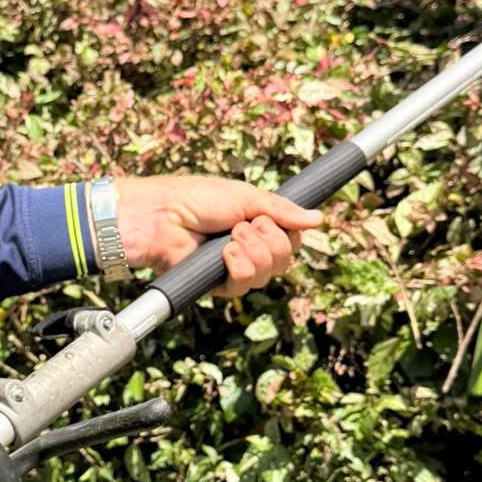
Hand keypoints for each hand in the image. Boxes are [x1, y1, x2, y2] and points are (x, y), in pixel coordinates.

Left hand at [114, 175, 320, 298]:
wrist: (164, 215)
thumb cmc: (197, 199)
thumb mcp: (246, 196)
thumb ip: (282, 210)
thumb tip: (318, 219)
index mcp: (257, 227)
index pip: (292, 241)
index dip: (288, 233)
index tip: (269, 219)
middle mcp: (249, 249)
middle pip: (284, 260)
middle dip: (269, 240)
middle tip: (243, 225)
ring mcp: (234, 268)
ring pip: (267, 274)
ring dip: (253, 251)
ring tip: (230, 236)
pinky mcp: (218, 285)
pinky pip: (244, 285)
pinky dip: (239, 266)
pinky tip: (225, 253)